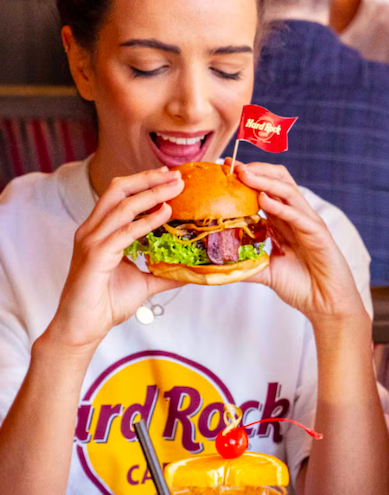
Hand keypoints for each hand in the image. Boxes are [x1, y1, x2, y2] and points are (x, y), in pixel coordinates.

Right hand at [50, 167, 185, 350]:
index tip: (170, 176)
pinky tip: (165, 213)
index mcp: (99, 231)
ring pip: (122, 206)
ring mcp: (91, 242)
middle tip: (176, 175)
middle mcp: (92, 231)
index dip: (144, 182)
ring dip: (152, 194)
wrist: (82, 328)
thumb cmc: (106, 304)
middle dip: (148, 179)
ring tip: (176, 187)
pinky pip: (124, 232)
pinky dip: (147, 221)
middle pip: (118, 190)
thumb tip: (191, 271)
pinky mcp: (95, 256)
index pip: (120, 195)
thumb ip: (165, 273)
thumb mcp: (145, 283)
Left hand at [226, 160, 365, 323]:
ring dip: (265, 180)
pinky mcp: (318, 234)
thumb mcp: (266, 273)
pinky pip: (298, 215)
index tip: (224, 169)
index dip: (247, 178)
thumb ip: (246, 265)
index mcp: (284, 221)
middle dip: (256, 170)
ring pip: (288, 191)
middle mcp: (296, 217)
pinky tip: (263, 200)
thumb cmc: (302, 286)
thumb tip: (218, 266)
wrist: (327, 304)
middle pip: (279, 181)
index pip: (266, 190)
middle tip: (232, 165)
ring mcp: (308, 223)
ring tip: (244, 173)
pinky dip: (281, 206)